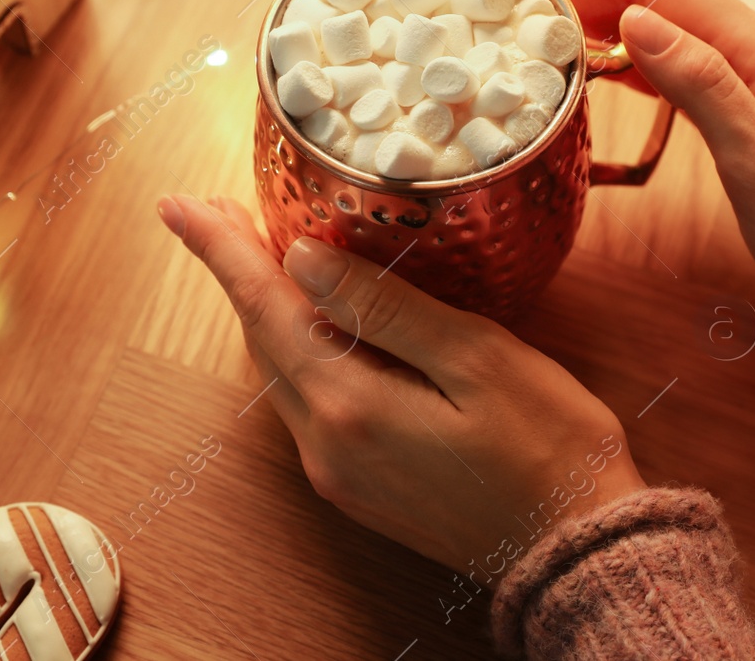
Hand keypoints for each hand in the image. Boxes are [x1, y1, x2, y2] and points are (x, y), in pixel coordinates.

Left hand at [157, 195, 647, 573]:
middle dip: (237, 271)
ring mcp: (338, 472)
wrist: (576, 549)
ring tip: (259, 254)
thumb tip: (302, 259)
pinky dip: (297, 348)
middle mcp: (326, 444)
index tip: (179, 204)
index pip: (266, 307)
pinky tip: (315, 323)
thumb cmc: (548, 446)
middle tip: (215, 210)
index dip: (221, 250)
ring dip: (265, 310)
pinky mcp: (359, 486)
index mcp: (350, 404)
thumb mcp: (477, 357)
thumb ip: (386, 307)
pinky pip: (307, 400)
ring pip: (281, 371)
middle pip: (263, 339)